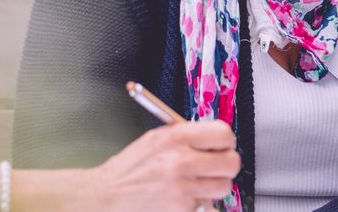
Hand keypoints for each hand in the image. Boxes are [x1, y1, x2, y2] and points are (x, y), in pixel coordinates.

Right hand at [90, 121, 239, 211]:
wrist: (105, 196)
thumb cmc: (130, 168)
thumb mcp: (156, 138)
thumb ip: (188, 135)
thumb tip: (216, 138)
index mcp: (177, 137)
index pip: (224, 134)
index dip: (226, 141)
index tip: (222, 146)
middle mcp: (182, 161)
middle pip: (231, 162)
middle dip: (226, 165)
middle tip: (215, 167)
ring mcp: (182, 189)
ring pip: (223, 187)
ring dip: (214, 187)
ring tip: (197, 184)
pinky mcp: (182, 210)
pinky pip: (208, 206)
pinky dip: (201, 204)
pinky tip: (186, 199)